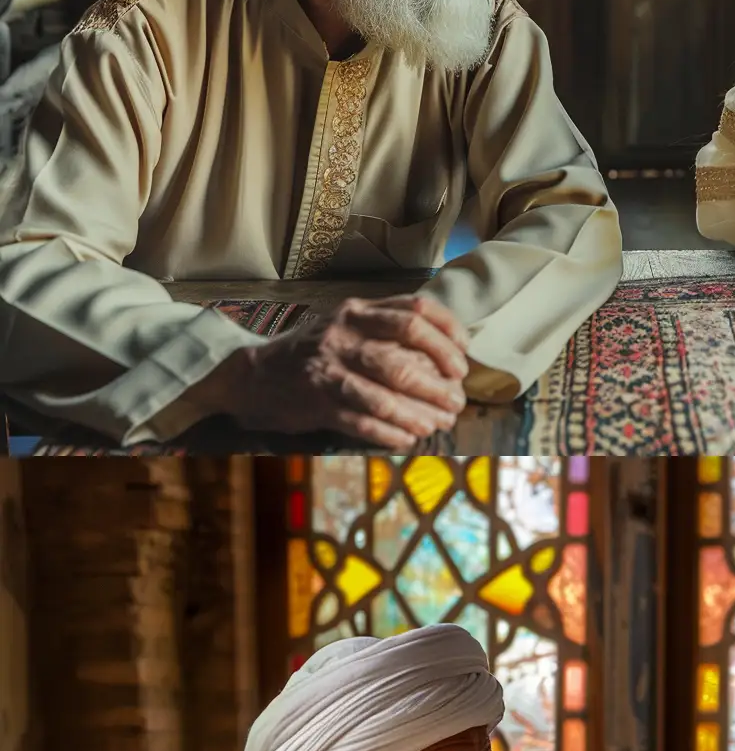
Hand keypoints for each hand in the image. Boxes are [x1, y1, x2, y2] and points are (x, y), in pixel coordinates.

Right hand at [214, 294, 470, 448]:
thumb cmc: (315, 352)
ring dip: (419, 413)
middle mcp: (343, 335)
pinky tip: (409, 439)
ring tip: (440, 424)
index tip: (464, 355)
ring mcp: (327, 369)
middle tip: (457, 400)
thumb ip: (388, 327)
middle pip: (404, 357)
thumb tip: (448, 350)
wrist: (253, 375)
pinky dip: (390, 433)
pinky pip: (362, 421)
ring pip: (384, 394)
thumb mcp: (348, 325)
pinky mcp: (316, 402)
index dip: (448, 333)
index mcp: (357, 311)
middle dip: (439, 383)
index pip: (415, 311)